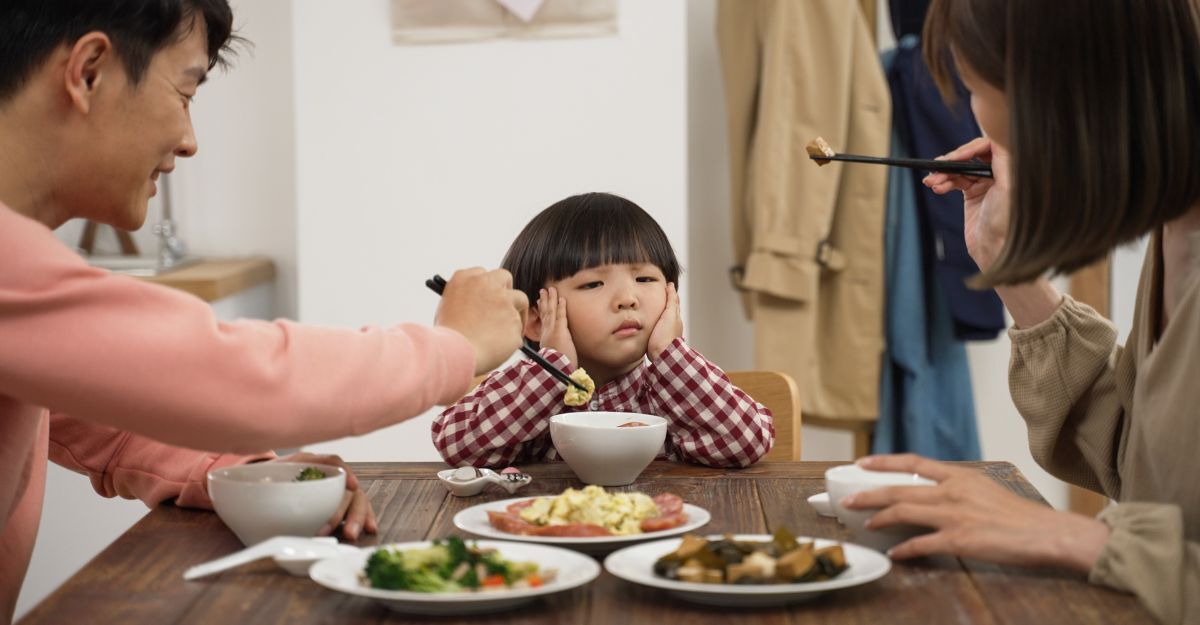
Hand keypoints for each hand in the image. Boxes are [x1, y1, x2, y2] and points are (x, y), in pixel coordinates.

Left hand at [269, 452, 376, 540]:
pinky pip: (358, 506)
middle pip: (346, 486)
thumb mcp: (262, 480)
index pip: (332, 461)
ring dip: (358, 516)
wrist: (261, 486)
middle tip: (344, 529)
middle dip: (347, 509)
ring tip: (353, 535)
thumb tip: (257, 495)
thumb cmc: (265, 482)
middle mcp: (327, 473)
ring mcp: (336, 488)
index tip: (351, 486)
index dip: (344, 472)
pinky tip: (370, 528)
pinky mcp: (340, 502)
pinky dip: (366, 517)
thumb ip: (263, 486)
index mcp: (308, 463)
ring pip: (356, 497)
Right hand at [435, 267, 528, 374]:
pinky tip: (498, 348)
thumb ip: (465, 302)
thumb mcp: (446, 310)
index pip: (482, 274)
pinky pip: (518, 327)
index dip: (486, 287)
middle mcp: (485, 283)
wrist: (454, 353)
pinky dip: (512, 336)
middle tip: (506, 306)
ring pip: (519, 301)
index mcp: (464, 278)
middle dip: (506, 290)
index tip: (487, 296)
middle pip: (504, 277)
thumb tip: (478, 307)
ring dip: (515, 314)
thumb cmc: (446, 337)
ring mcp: (503, 299)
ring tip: (504, 335)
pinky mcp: (514, 317)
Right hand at [537, 287, 576, 364]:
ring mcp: (552, 332)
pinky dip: (561, 307)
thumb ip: (550, 351)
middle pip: (544, 313)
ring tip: (551, 289)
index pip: (542, 321)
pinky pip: (561, 316)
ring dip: (551, 299)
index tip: (539, 303)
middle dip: (544, 301)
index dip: (540, 311)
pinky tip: (561, 299)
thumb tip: (549, 351)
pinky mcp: (560, 332)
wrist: (554, 373)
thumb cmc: (555, 369)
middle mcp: (546, 333)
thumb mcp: (550, 358)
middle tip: (543, 290)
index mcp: (544, 339)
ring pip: (551, 312)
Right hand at [647, 282, 682, 358]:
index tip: (666, 285)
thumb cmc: (665, 336)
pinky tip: (651, 322)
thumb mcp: (669, 314)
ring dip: (661, 312)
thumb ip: (671, 301)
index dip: (670, 293)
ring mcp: (666, 332)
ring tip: (653, 306)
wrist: (662, 355)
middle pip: (670, 310)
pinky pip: (658, 327)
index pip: (674, 301)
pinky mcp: (659, 339)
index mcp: (675, 317)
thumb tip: (671, 286)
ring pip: (664, 318)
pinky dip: (656, 321)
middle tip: (660, 293)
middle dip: (666, 301)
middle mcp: (672, 324)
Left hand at [845, 454, 1109, 571]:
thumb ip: (958, 488)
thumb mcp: (986, 488)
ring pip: (903, 512)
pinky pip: (921, 544)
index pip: (914, 463)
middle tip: (849, 499)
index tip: (863, 463)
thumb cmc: (1020, 515)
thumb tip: (936, 494)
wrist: (1046, 532)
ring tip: (865, 523)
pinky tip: (895, 554)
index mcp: (960, 476)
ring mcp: (954, 515)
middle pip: (899, 489)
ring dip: (879, 518)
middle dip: (869, 494)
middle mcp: (953, 491)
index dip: (885, 462)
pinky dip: (904, 550)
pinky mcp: (959, 539)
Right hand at [923, 138, 1010, 270]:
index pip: (989, 146)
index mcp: (1011, 169)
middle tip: (936, 166)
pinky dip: (944, 183)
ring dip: (944, 174)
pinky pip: (955, 182)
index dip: (969, 149)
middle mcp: (1000, 173)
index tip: (954, 158)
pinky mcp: (973, 195)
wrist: (996, 250)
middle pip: (972, 156)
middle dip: (952, 162)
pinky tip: (936, 187)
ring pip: (960, 169)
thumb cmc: (1006, 221)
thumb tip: (997, 135)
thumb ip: (1003, 159)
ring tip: (931, 182)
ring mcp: (986, 183)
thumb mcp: (1007, 186)